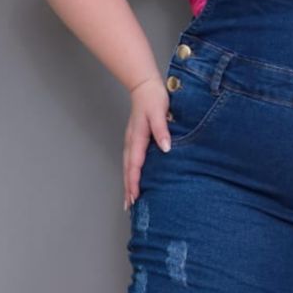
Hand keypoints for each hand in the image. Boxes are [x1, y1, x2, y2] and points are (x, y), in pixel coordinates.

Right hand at [124, 75, 169, 207]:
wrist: (144, 86)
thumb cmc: (153, 98)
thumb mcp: (159, 112)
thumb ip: (162, 130)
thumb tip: (165, 148)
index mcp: (137, 138)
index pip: (135, 164)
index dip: (134, 182)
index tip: (135, 196)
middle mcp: (131, 142)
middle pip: (128, 169)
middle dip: (128, 188)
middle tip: (129, 206)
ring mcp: (131, 141)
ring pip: (127, 166)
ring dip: (128, 183)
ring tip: (129, 200)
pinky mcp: (134, 140)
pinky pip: (131, 160)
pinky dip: (130, 173)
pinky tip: (134, 180)